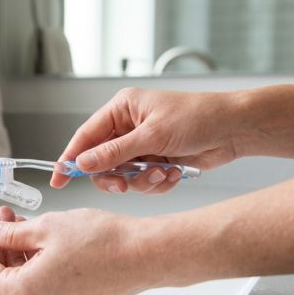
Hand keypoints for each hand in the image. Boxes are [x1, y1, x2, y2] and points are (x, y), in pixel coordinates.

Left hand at [0, 207, 158, 294]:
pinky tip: (29, 237)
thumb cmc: (103, 243)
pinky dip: (26, 261)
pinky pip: (34, 284)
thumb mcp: (45, 228)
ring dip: (9, 252)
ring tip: (12, 221)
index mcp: (24, 294)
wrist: (144, 255)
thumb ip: (8, 233)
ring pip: (15, 280)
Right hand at [51, 87, 241, 193]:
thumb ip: (114, 153)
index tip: (59, 179)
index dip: (70, 158)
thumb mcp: (151, 135)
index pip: (86, 136)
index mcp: (121, 110)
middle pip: (101, 161)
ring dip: (141, 180)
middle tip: (123, 184)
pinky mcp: (155, 161)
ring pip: (123, 175)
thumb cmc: (197, 117)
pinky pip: (142, 181)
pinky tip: (173, 172)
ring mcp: (141, 145)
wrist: (235, 129)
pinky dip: (156, 182)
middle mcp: (128, 127)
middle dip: (114, 176)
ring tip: (162, 172)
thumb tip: (83, 163)